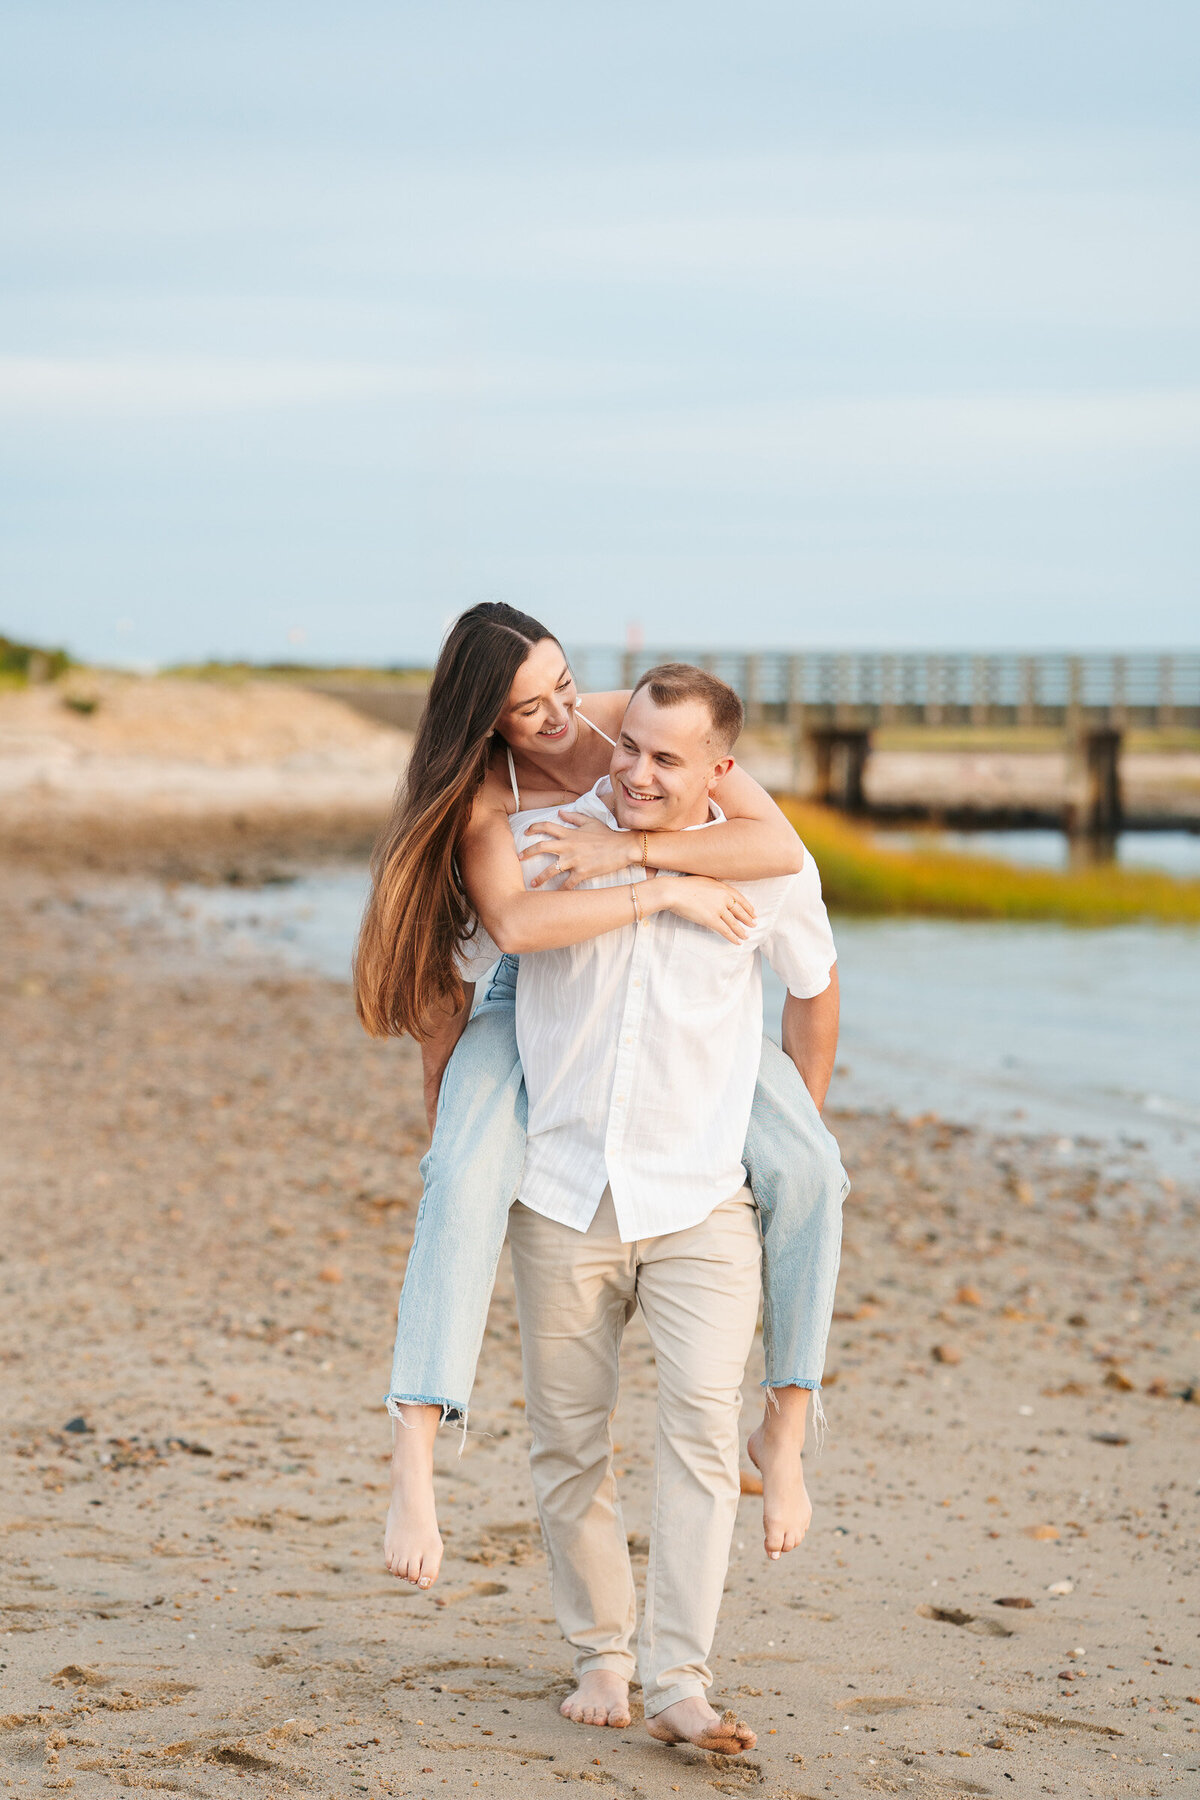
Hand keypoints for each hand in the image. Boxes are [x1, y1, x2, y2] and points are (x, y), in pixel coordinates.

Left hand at [519, 812, 636, 888]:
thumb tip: (560, 813)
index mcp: (570, 833)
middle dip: (527, 852)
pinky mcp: (582, 873)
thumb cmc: (607, 835)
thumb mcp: (591, 822)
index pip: (546, 827)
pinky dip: (561, 891)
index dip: (534, 827)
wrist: (623, 847)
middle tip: (518, 858)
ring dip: (540, 877)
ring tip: (533, 883)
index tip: (526, 832)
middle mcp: (569, 846)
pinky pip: (567, 884)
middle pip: (541, 847)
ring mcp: (574, 860)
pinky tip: (555, 896)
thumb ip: (574, 817)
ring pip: (551, 870)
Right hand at [662, 876, 755, 943]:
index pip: (740, 898)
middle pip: (740, 911)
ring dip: (742, 930)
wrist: (673, 891)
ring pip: (734, 922)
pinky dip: (733, 937)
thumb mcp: (704, 880)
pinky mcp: (711, 920)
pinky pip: (725, 930)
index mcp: (723, 888)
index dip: (748, 907)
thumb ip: (714, 887)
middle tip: (754, 924)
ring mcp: (718, 909)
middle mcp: (724, 898)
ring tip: (747, 936)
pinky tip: (738, 941)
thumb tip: (718, 891)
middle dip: (748, 919)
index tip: (753, 912)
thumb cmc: (684, 885)